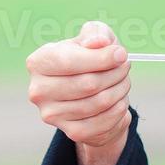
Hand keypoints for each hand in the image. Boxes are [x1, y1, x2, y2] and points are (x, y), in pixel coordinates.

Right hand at [26, 21, 131, 150]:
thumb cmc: (89, 58)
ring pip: (99, 103)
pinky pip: (103, 122)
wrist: (89, 92)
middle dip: (115, 74)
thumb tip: (99, 43)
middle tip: (125, 67)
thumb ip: (96, 33)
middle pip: (88, 84)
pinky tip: (119, 99)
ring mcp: (52, 114)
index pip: (69, 62)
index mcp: (38, 62)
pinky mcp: (70, 131)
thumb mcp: (92, 36)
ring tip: (123, 81)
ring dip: (120, 90)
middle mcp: (39, 90)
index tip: (121, 54)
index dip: (101, 58)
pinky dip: (118, 109)